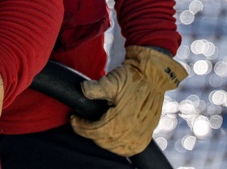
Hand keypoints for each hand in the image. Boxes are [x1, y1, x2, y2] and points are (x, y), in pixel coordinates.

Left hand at [69, 46, 186, 156]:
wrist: (152, 76)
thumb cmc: (132, 77)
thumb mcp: (112, 80)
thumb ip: (96, 88)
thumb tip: (82, 89)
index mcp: (122, 120)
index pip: (94, 132)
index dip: (80, 127)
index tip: (73, 118)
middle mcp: (132, 132)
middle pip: (102, 141)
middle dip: (89, 132)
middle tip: (82, 122)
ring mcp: (140, 136)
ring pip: (113, 147)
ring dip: (102, 139)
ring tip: (95, 128)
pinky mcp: (145, 137)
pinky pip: (127, 149)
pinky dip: (117, 146)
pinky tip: (110, 137)